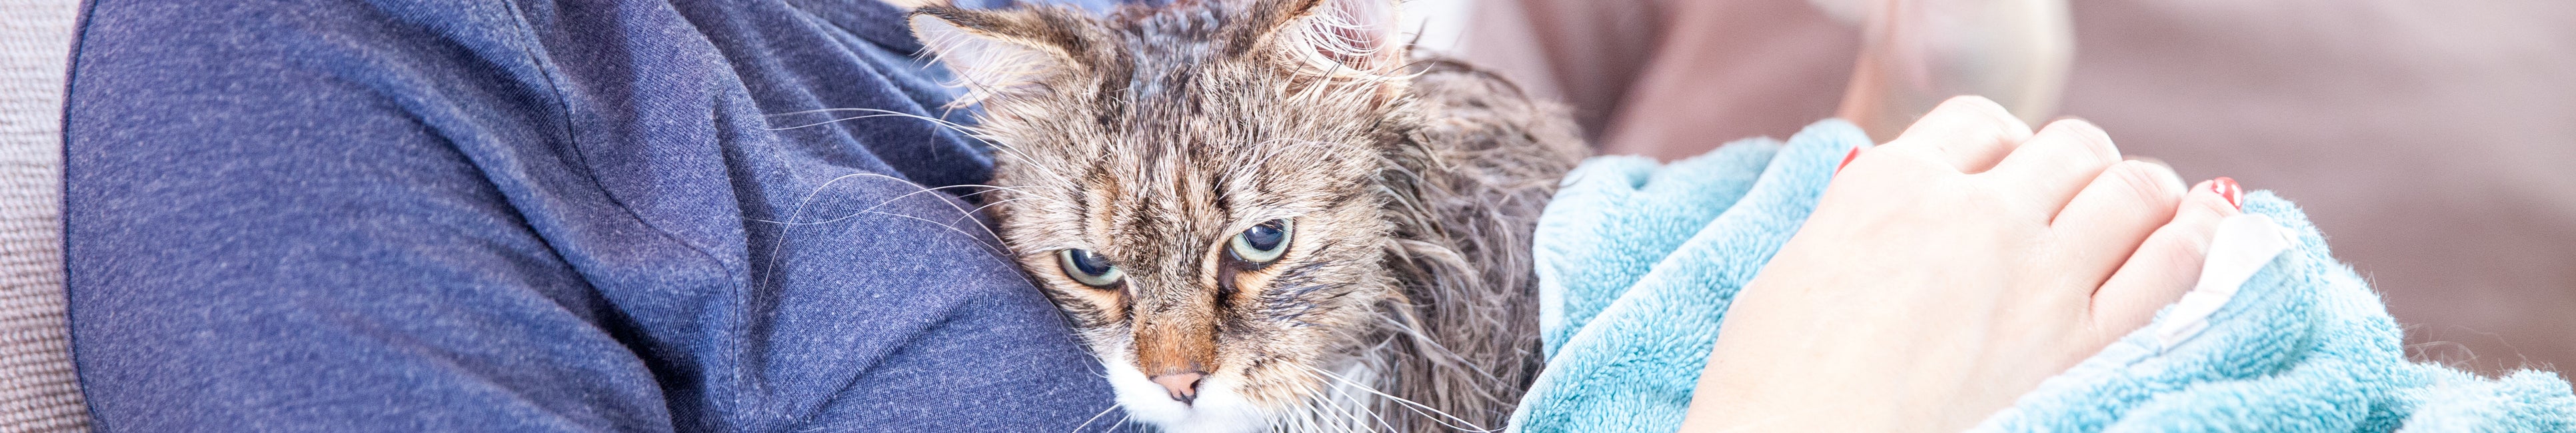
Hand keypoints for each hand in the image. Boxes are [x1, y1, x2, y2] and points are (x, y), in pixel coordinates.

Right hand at [1682, 96, 2244, 430]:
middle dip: (2078, 166)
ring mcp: (2033, 277)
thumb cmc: (1771, 386)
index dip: (2005, 147)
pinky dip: (2196, 238)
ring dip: (2145, 192)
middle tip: (2074, 199)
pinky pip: (2170, 266)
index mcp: (1889, 186)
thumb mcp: (1794, 272)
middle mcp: (1971, 216)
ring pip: (2132, 189)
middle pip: (2068, 146)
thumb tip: (1889, 205)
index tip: (2007, 174)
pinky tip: (2202, 231)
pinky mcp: (2077, 345)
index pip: (1982, 123)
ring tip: (2148, 210)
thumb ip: (1856, 225)